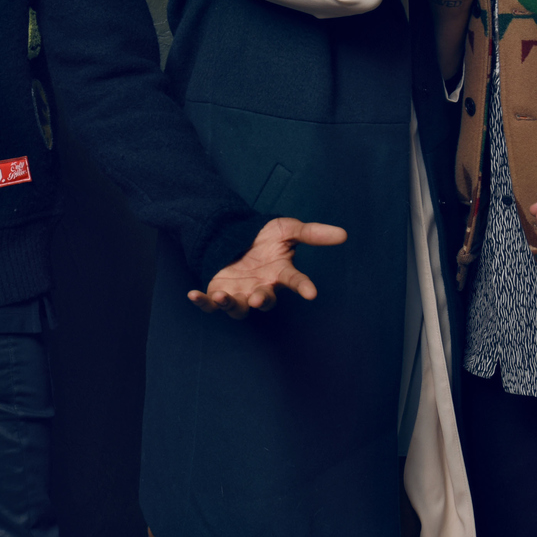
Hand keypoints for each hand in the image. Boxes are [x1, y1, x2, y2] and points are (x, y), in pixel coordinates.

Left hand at [188, 217, 347, 317]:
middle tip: (260, 298)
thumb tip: (344, 234)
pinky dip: (202, 302)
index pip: (295, 281)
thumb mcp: (288, 229)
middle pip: (264, 299)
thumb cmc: (266, 237)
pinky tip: (193, 295)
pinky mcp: (220, 292)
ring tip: (222, 295)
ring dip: (230, 304)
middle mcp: (262, 288)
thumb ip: (313, 233)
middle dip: (263, 300)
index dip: (304, 287)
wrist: (237, 236)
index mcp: (280, 274)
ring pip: (237, 307)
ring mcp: (240, 292)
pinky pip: (210, 303)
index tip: (312, 293)